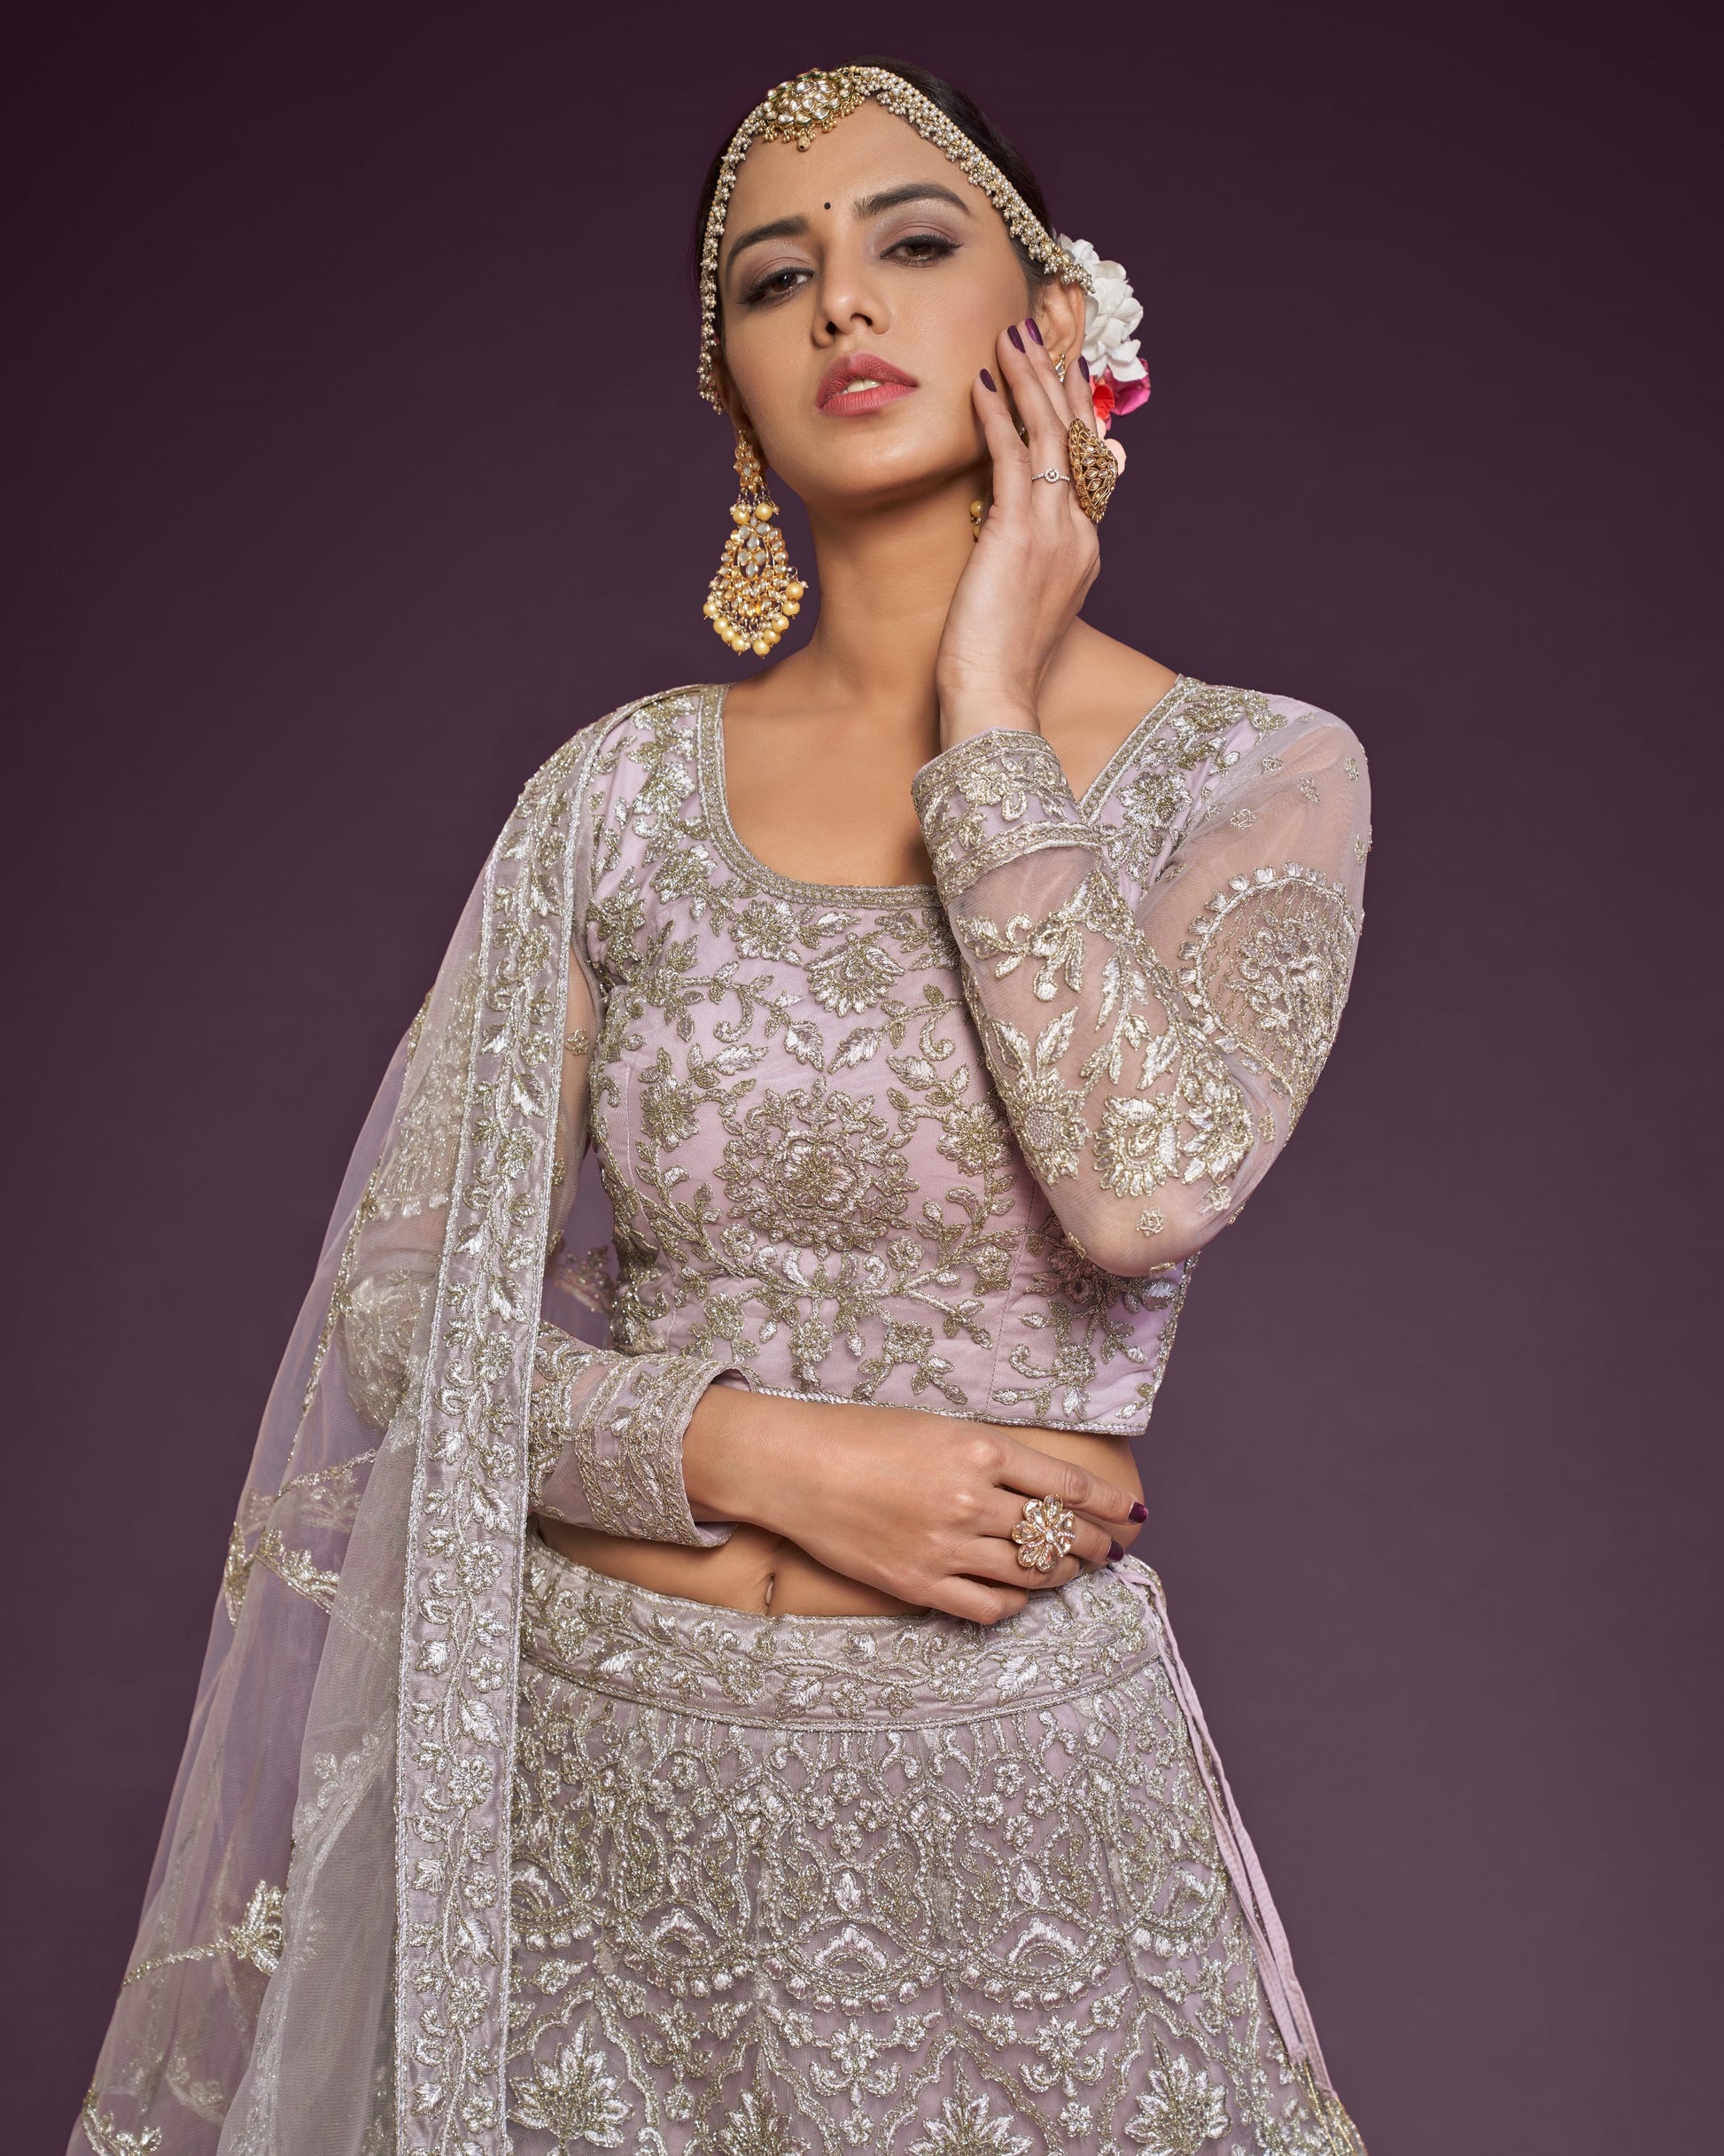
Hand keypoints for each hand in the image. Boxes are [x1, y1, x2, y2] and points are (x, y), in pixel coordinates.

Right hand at [685, 1388, 1144, 1625]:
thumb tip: (1040, 1486)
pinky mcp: (921, 1584)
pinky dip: (1015, 1604)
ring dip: (1060, 1574)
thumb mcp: (938, 1427)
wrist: (796, 1467)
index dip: (1108, 1504)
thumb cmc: (862, 1436)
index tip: (1131, 1514)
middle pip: (1057, 1533)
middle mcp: (972, 1500)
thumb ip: (990, 1456)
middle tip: (1107, 1549)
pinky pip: (990, 1608)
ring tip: (1069, 1570)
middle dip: (1093, 1544)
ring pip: (1031, 1573)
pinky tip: (1017, 1595)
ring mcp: (948, 1546)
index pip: (1068, 1484)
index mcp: (980, 1450)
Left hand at [934, 318, 1101, 747]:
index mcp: (1082, 550)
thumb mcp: (1020, 604)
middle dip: (1058, 380)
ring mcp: (1052, 532)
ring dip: (1029, 381)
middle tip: (1041, 331)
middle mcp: (1077, 533)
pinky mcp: (1017, 535)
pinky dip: (997, 417)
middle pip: (1076, 438)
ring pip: (1050, 437)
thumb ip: (1024, 560)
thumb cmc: (998, 665)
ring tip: (1009, 337)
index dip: (1075, 414)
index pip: (1084, 464)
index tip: (1062, 373)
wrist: (995, 700)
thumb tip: (1009, 531)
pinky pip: (1012, 459)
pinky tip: (980, 385)